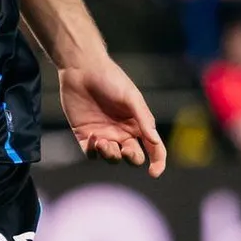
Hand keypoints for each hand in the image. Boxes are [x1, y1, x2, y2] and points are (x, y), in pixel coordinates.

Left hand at [58, 58, 166, 176]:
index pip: (153, 149)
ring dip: (110, 155)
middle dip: (131, 158)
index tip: (154, 172)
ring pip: (112, 157)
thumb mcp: (131, 97)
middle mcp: (122, 132)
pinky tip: (92, 139)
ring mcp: (104, 134)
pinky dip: (93, 152)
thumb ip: (143, 119)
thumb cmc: (110, 78)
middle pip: (133, 156)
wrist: (82, 68)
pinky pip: (91, 153)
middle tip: (125, 149)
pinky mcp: (84, 135)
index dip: (158, 163)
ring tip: (103, 141)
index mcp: (138, 124)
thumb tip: (155, 141)